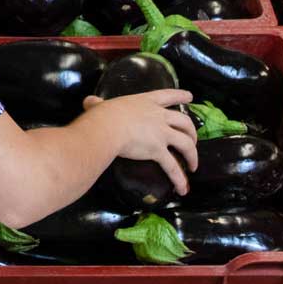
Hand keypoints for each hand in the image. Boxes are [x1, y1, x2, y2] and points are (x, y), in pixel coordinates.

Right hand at [82, 90, 197, 194]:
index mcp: (146, 102)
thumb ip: (97, 104)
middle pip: (184, 121)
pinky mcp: (158, 150)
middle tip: (193, 140)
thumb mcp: (101, 105)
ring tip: (194, 166)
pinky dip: (180, 178)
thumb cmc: (101, 116)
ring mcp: (161, 133)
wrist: (106, 128)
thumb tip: (89, 101)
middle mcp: (158, 116)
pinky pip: (173, 166)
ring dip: (193, 155)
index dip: (181, 95)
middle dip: (192, 132)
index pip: (168, 95)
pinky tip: (183, 188)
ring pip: (186, 143)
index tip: (190, 97)